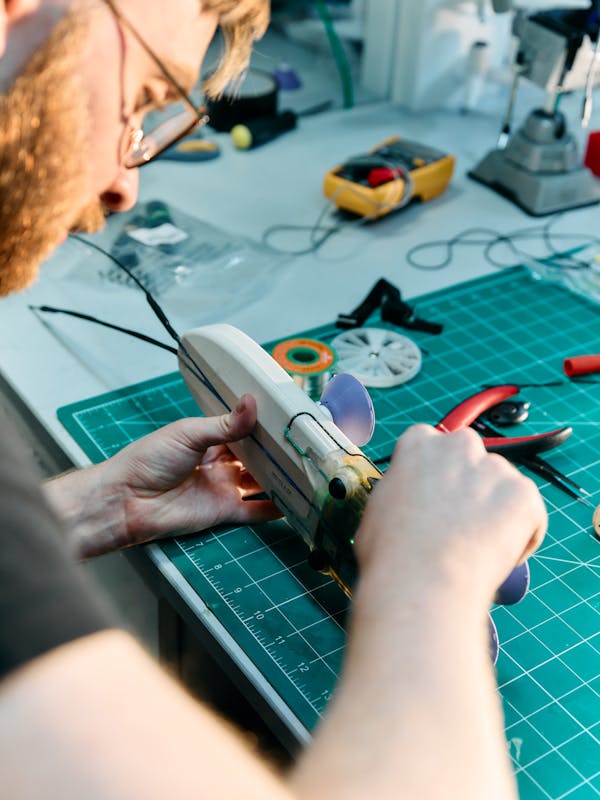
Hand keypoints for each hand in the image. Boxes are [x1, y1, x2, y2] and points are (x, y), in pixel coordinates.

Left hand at [46, 394, 280, 557]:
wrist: (125, 501)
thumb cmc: (147, 460)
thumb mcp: (188, 433)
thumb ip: (224, 425)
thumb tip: (251, 404)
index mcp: (208, 438)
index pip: (244, 429)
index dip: (264, 425)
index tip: (289, 418)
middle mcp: (219, 463)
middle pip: (256, 456)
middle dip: (276, 451)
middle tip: (303, 444)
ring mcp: (222, 488)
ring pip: (260, 482)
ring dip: (280, 478)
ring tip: (306, 471)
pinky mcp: (223, 512)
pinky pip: (254, 511)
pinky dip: (273, 509)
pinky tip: (293, 504)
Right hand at [355, 424, 546, 608]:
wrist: (423, 581)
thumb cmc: (392, 552)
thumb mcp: (379, 505)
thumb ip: (401, 489)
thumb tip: (409, 500)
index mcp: (419, 443)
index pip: (434, 445)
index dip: (438, 475)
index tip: (437, 497)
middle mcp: (459, 445)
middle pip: (473, 460)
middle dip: (471, 486)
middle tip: (460, 523)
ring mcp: (495, 468)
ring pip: (503, 487)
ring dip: (496, 511)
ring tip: (477, 548)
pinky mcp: (524, 495)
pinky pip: (530, 514)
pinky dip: (521, 535)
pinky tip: (497, 557)